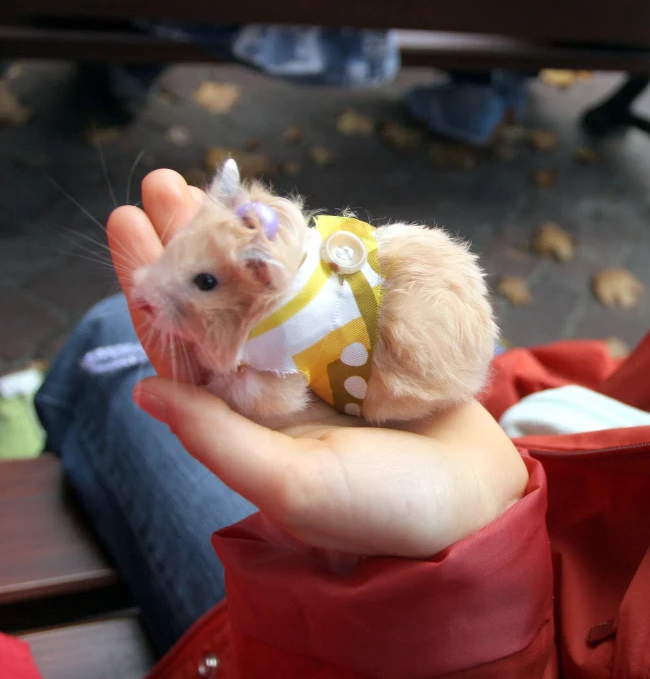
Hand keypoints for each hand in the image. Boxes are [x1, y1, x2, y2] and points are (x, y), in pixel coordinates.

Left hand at [108, 170, 528, 557]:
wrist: (478, 498)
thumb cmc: (385, 507)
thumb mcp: (293, 485)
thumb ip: (221, 440)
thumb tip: (142, 391)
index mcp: (247, 421)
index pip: (182, 345)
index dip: (153, 286)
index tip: (130, 223)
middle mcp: (278, 384)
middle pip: (221, 303)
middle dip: (191, 244)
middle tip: (166, 183)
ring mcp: (327, 358)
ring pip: (273, 287)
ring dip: (245, 237)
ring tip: (220, 182)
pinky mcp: (373, 339)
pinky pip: (333, 287)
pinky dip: (311, 252)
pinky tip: (291, 217)